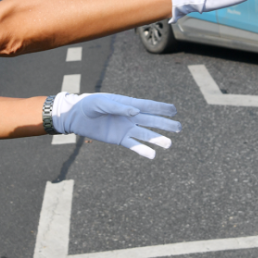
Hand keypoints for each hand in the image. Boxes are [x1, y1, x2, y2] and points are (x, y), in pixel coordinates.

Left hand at [51, 93, 179, 158]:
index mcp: (129, 104)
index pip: (149, 106)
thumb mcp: (102, 103)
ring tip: (169, 144)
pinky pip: (134, 145)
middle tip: (179, 128)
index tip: (174, 110)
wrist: (77, 116)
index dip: (161, 108)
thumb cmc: (90, 104)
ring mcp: (126, 128)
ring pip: (146, 135)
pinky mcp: (120, 139)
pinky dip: (143, 150)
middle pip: (151, 121)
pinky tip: (153, 155)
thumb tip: (136, 112)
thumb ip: (119, 107)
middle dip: (165, 124)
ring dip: (157, 139)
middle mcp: (131, 117)